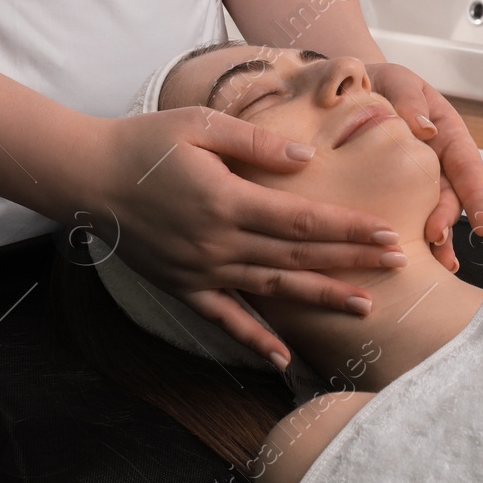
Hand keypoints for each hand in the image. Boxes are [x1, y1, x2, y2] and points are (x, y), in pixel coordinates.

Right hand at [81, 107, 407, 367]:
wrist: (86, 176)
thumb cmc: (144, 142)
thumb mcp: (199, 124)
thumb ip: (255, 143)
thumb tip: (306, 159)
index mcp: (227, 201)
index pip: (302, 221)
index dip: (347, 229)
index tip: (385, 234)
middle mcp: (218, 243)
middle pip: (297, 258)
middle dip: (350, 262)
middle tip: (396, 266)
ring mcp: (200, 271)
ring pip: (272, 290)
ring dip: (319, 298)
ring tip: (364, 307)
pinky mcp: (182, 286)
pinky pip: (224, 319)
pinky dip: (254, 340)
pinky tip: (283, 358)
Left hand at [367, 62, 482, 272]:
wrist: (342, 90)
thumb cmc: (377, 82)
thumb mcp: (396, 79)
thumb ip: (410, 98)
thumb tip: (425, 128)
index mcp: (446, 133)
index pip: (467, 166)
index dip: (477, 197)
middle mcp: (436, 163)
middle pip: (450, 197)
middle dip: (447, 221)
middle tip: (438, 242)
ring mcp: (414, 181)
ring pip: (428, 213)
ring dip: (432, 240)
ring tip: (431, 264)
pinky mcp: (390, 192)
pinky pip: (400, 215)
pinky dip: (402, 237)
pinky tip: (398, 260)